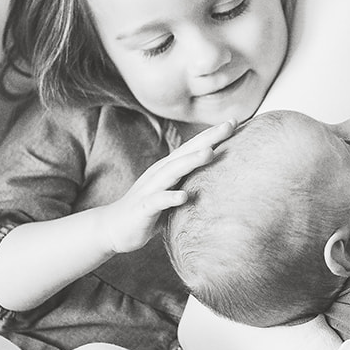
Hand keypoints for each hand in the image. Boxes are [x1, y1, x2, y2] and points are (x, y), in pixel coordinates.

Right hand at [94, 120, 235, 254]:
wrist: (114, 228)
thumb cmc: (150, 210)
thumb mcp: (174, 191)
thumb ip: (191, 181)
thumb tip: (220, 177)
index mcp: (169, 169)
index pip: (194, 147)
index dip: (213, 134)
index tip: (235, 121)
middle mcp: (160, 174)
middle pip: (186, 152)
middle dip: (208, 138)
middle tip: (230, 125)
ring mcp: (151, 189)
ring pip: (172, 172)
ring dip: (191, 161)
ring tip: (210, 153)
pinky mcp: (143, 208)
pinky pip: (157, 202)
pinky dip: (170, 198)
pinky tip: (184, 197)